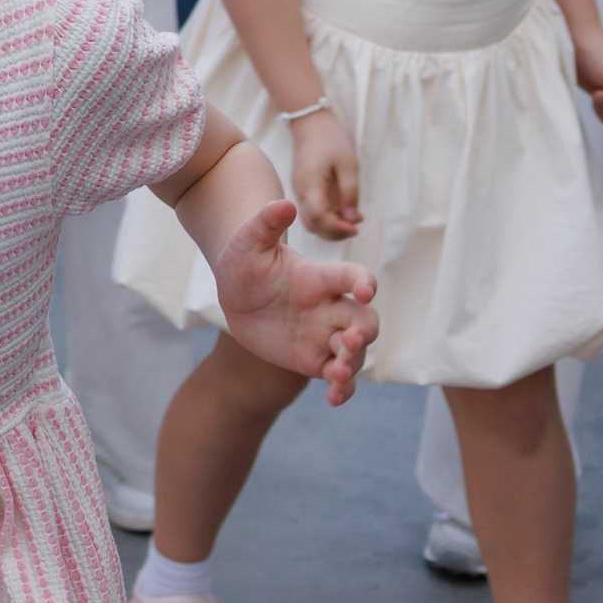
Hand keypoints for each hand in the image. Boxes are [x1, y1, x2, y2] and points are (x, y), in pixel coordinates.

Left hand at [209, 191, 377, 405]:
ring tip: (335, 375)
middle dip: (364, 332)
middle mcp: (330, 307)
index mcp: (320, 279)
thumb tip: (284, 204)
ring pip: (354, 352)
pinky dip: (342, 388)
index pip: (351, 277)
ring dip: (353, 363)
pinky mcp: (313, 359)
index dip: (364, 282)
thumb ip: (265, 224)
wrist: (235, 295)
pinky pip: (337, 376)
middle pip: (364, 319)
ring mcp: (324, 335)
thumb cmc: (244, 262)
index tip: (367, 290)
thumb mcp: (247, 242)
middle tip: (349, 341)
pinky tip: (332, 398)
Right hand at [286, 104, 362, 240]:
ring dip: (330, 228)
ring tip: (352, 224)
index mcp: (310, 184)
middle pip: (312, 224)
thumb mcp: (348, 164)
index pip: (319, 217)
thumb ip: (350, 192)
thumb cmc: (331, 140)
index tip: (356, 229)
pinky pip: (312, 212)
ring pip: (311, 221)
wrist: (311, 124)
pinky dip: (327, 219)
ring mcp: (299, 191)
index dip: (337, 228)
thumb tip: (352, 220)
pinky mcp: (303, 190)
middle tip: (355, 230)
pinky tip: (343, 214)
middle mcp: (300, 191)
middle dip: (334, 233)